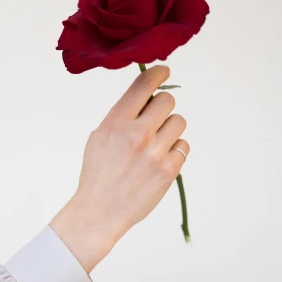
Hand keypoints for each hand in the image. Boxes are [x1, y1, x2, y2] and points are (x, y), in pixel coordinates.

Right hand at [49, 65, 189, 272]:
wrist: (100, 210)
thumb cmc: (98, 173)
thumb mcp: (99, 136)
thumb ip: (122, 115)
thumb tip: (146, 96)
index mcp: (116, 122)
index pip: (144, 85)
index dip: (158, 73)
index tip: (164, 71)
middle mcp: (136, 134)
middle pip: (168, 100)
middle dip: (163, 107)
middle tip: (155, 120)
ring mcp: (154, 152)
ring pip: (179, 122)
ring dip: (170, 130)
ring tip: (156, 144)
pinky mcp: (168, 170)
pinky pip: (184, 146)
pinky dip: (174, 151)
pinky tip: (160, 161)